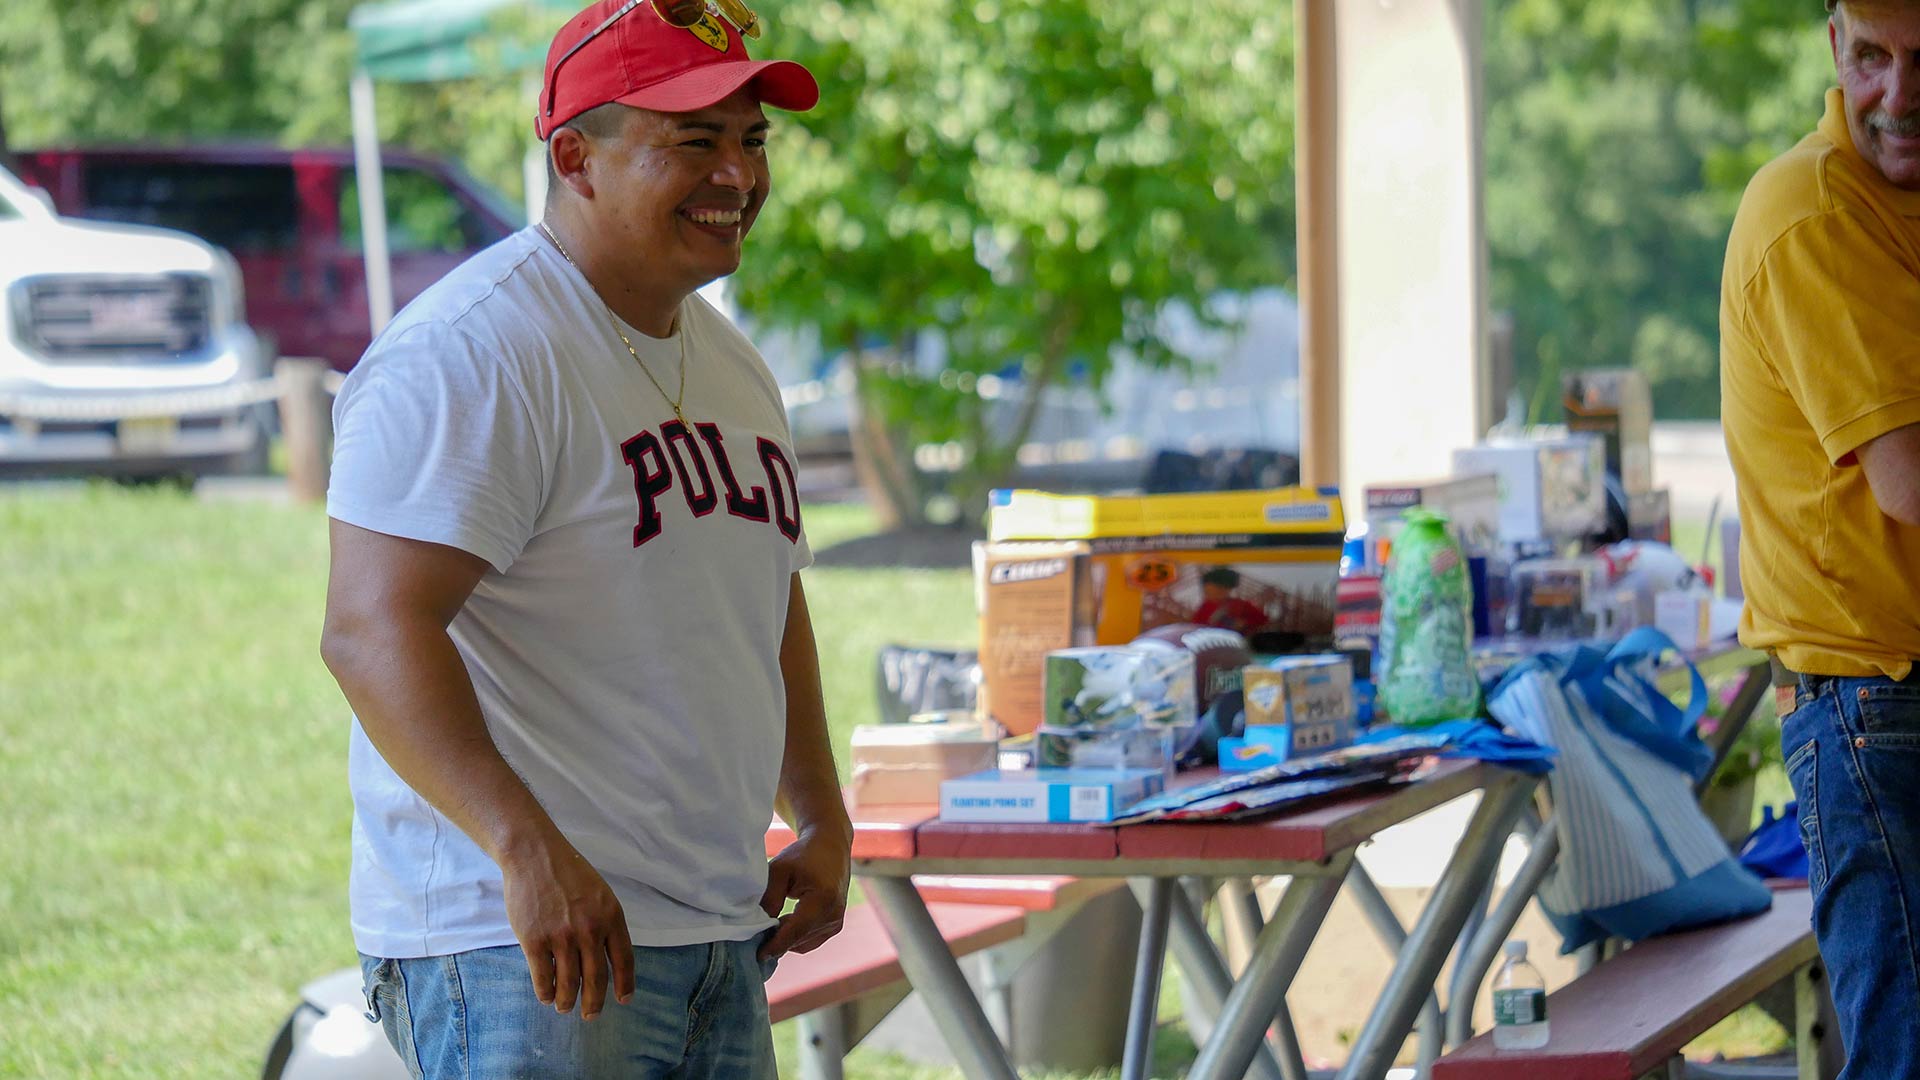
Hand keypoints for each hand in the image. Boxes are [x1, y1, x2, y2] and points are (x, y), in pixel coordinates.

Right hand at [499, 832, 634, 1020]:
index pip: (624, 959)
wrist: (534, 856)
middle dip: (594, 1003)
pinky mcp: (535, 940)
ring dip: (568, 1001)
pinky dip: (546, 992)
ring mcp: (562, 936)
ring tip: (565, 1008)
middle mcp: (590, 929)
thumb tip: (608, 958)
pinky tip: (547, 996)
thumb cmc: (568, 873)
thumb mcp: (600, 894)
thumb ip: (605, 923)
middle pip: (596, 978)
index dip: (625, 983)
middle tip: (590, 1016)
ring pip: (569, 983)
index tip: (624, 1000)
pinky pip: (543, 977)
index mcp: (611, 916)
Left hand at [758, 827, 851, 960]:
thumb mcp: (780, 870)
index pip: (796, 931)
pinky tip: (783, 924)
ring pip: (804, 942)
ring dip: (786, 939)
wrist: (830, 846)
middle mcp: (834, 914)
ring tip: (769, 926)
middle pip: (799, 939)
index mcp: (823, 898)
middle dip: (777, 942)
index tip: (758, 956)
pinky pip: (811, 940)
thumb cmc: (803, 855)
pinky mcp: (835, 924)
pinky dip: (796, 936)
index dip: (776, 945)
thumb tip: (760, 927)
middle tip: (755, 937)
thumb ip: (770, 899)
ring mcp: (837, 921)